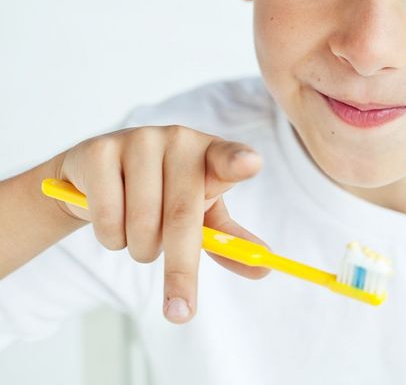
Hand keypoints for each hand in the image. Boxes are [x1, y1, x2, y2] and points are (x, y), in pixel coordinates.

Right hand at [53, 125, 268, 322]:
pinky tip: (112, 218)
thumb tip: (263, 268)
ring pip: (141, 224)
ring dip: (140, 248)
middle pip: (182, 215)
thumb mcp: (199, 214)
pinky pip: (107, 218)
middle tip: (180, 310)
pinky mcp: (98, 151)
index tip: (252, 165)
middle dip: (181, 271)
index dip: (238, 161)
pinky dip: (111, 238)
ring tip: (139, 231)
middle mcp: (178, 139)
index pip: (228, 156)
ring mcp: (137, 140)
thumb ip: (228, 240)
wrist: (97, 178)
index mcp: (210, 153)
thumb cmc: (161, 193)